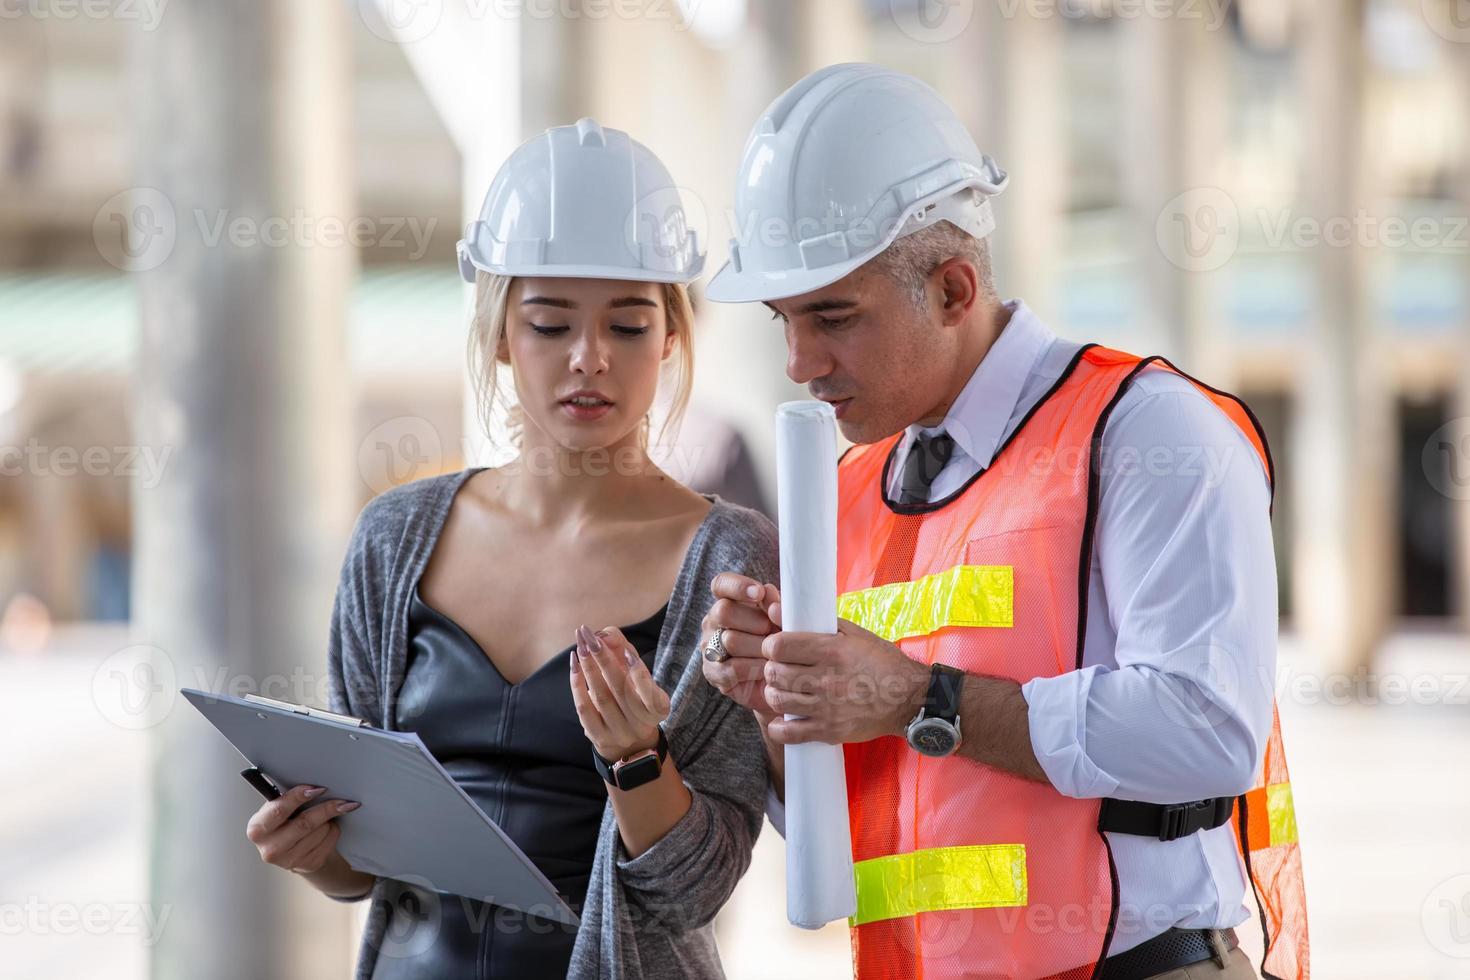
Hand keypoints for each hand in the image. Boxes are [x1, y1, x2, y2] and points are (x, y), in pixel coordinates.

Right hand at [245, 784, 359, 873]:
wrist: (291, 848)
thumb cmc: (285, 820)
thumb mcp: (278, 808)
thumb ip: (287, 798)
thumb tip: (313, 784)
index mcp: (257, 828)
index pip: (279, 810)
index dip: (299, 797)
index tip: (319, 788)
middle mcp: (269, 848)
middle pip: (305, 823)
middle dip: (326, 809)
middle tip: (344, 800)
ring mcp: (289, 861)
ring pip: (320, 832)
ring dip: (329, 820)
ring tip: (326, 816)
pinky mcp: (307, 866)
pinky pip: (329, 841)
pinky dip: (333, 830)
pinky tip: (326, 828)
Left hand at [570, 624, 670, 761]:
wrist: (627, 739)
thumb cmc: (631, 694)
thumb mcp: (635, 673)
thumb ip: (623, 648)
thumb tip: (604, 636)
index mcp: (657, 709)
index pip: (649, 692)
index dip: (638, 672)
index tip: (625, 651)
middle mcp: (641, 724)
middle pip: (621, 689)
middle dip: (604, 659)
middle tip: (589, 637)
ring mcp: (619, 732)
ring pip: (601, 697)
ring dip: (588, 668)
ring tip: (580, 646)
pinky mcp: (598, 736)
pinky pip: (585, 709)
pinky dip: (577, 685)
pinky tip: (574, 665)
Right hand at [700, 573, 780, 716]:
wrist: (782, 680)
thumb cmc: (782, 642)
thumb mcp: (783, 619)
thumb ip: (776, 604)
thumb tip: (768, 593)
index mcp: (728, 601)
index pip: (721, 584)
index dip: (737, 586)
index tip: (759, 592)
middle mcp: (713, 621)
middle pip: (723, 611)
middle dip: (755, 622)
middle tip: (773, 632)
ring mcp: (709, 647)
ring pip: (730, 640)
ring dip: (759, 648)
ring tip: (775, 653)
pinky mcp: (712, 672)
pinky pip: (732, 668)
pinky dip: (754, 668)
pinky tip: (766, 669)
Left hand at [760, 615, 928, 745]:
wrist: (908, 698)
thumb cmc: (881, 662)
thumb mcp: (854, 634)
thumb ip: (815, 621)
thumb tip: (776, 610)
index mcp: (832, 651)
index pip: (780, 646)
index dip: (771, 646)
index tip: (775, 649)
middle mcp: (827, 679)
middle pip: (774, 673)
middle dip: (771, 669)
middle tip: (779, 669)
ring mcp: (827, 708)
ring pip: (777, 701)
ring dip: (774, 694)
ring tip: (783, 690)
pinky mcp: (830, 731)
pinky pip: (789, 733)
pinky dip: (779, 728)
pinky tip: (784, 719)